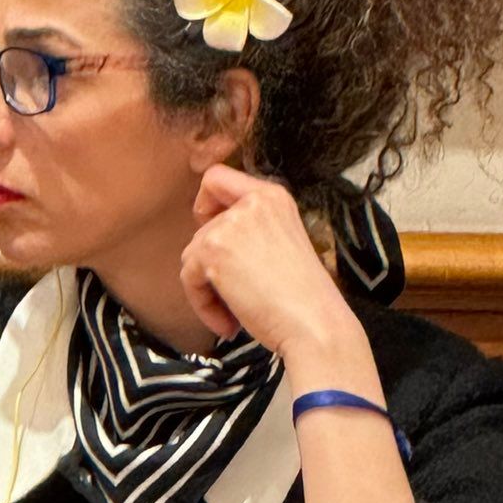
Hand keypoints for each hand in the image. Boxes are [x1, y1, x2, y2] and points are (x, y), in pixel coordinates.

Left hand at [179, 164, 363, 360]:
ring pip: (192, 256)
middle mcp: (251, 202)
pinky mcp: (212, 250)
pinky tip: (229, 323)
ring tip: (236, 315)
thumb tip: (205, 241)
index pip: (217, 178)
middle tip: (237, 297)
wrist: (315, 325)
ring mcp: (230, 224)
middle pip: (202, 229)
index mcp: (273, 196)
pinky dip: (203, 306)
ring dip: (208, 290)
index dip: (206, 205)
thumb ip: (248, 230)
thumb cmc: (304, 299)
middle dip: (212, 268)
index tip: (213, 233)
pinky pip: (188, 278)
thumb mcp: (282, 242)